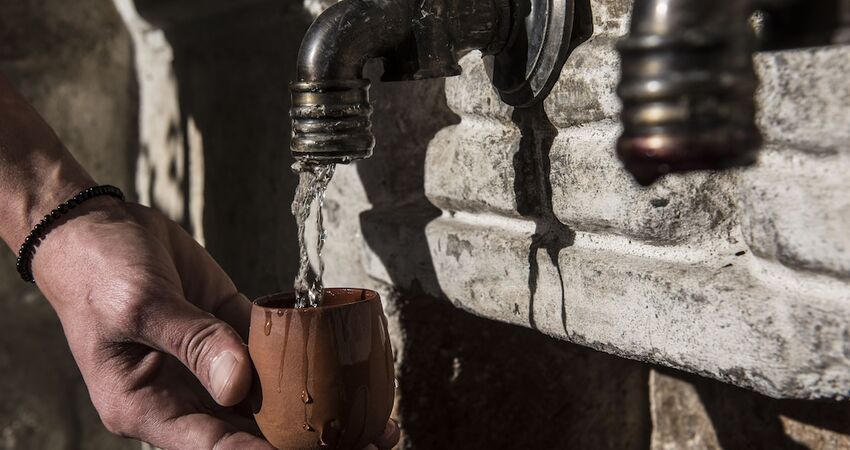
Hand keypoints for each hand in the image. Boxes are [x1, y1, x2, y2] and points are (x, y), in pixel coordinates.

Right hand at [29, 200, 399, 449]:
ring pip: (271, 401)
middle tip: (364, 442)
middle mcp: (185, 397)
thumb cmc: (98, 270)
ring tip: (371, 420)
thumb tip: (239, 384)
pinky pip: (274, 355)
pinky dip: (309, 362)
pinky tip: (346, 371)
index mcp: (148, 406)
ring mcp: (212, 367)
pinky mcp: (231, 334)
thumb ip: (192, 341)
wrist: (98, 228)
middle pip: (252, 435)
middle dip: (306, 444)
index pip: (213, 447)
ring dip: (318, 410)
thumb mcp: (138, 304)